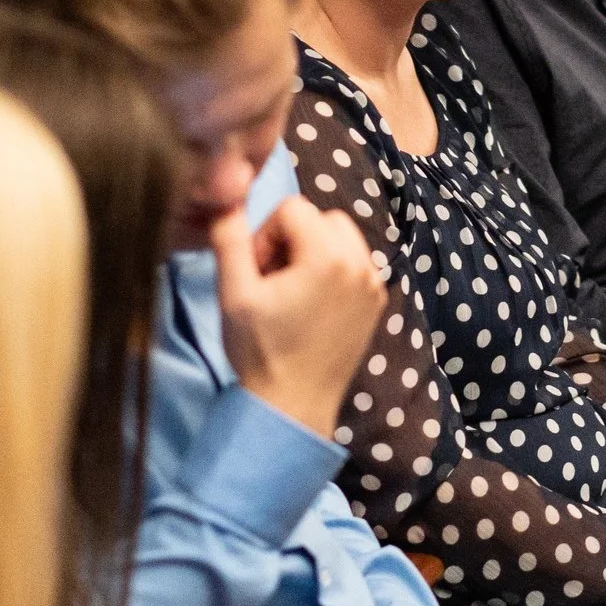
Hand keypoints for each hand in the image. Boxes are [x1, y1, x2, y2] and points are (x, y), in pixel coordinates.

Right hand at [211, 196, 386, 438]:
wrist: (292, 406)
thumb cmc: (260, 352)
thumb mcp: (233, 292)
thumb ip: (229, 238)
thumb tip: (228, 199)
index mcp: (327, 256)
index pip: (292, 208)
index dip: (266, 234)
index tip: (257, 271)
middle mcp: (360, 263)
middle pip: (321, 217)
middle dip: (292, 237)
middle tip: (273, 279)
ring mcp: (374, 283)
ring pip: (341, 237)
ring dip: (313, 250)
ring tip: (291, 290)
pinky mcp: (377, 301)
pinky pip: (355, 262)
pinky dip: (332, 269)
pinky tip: (312, 304)